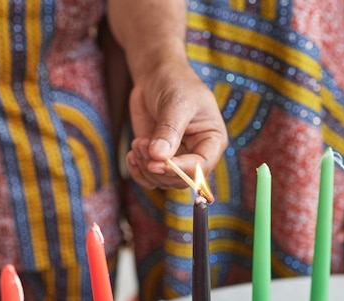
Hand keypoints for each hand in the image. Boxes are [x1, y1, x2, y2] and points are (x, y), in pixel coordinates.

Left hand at [125, 59, 227, 188]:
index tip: (157, 162)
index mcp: (212, 141)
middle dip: (157, 168)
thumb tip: (159, 156)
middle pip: (180, 179)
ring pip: (162, 181)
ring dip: (145, 167)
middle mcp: (196, 153)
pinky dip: (138, 171)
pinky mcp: (157, 158)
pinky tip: (131, 155)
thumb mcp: (176, 102)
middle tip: (140, 147)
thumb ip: (169, 130)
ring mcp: (176, 158)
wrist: (156, 76)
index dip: (180, 169)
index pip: (201, 167)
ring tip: (136, 144)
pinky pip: (149, 177)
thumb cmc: (175, 83)